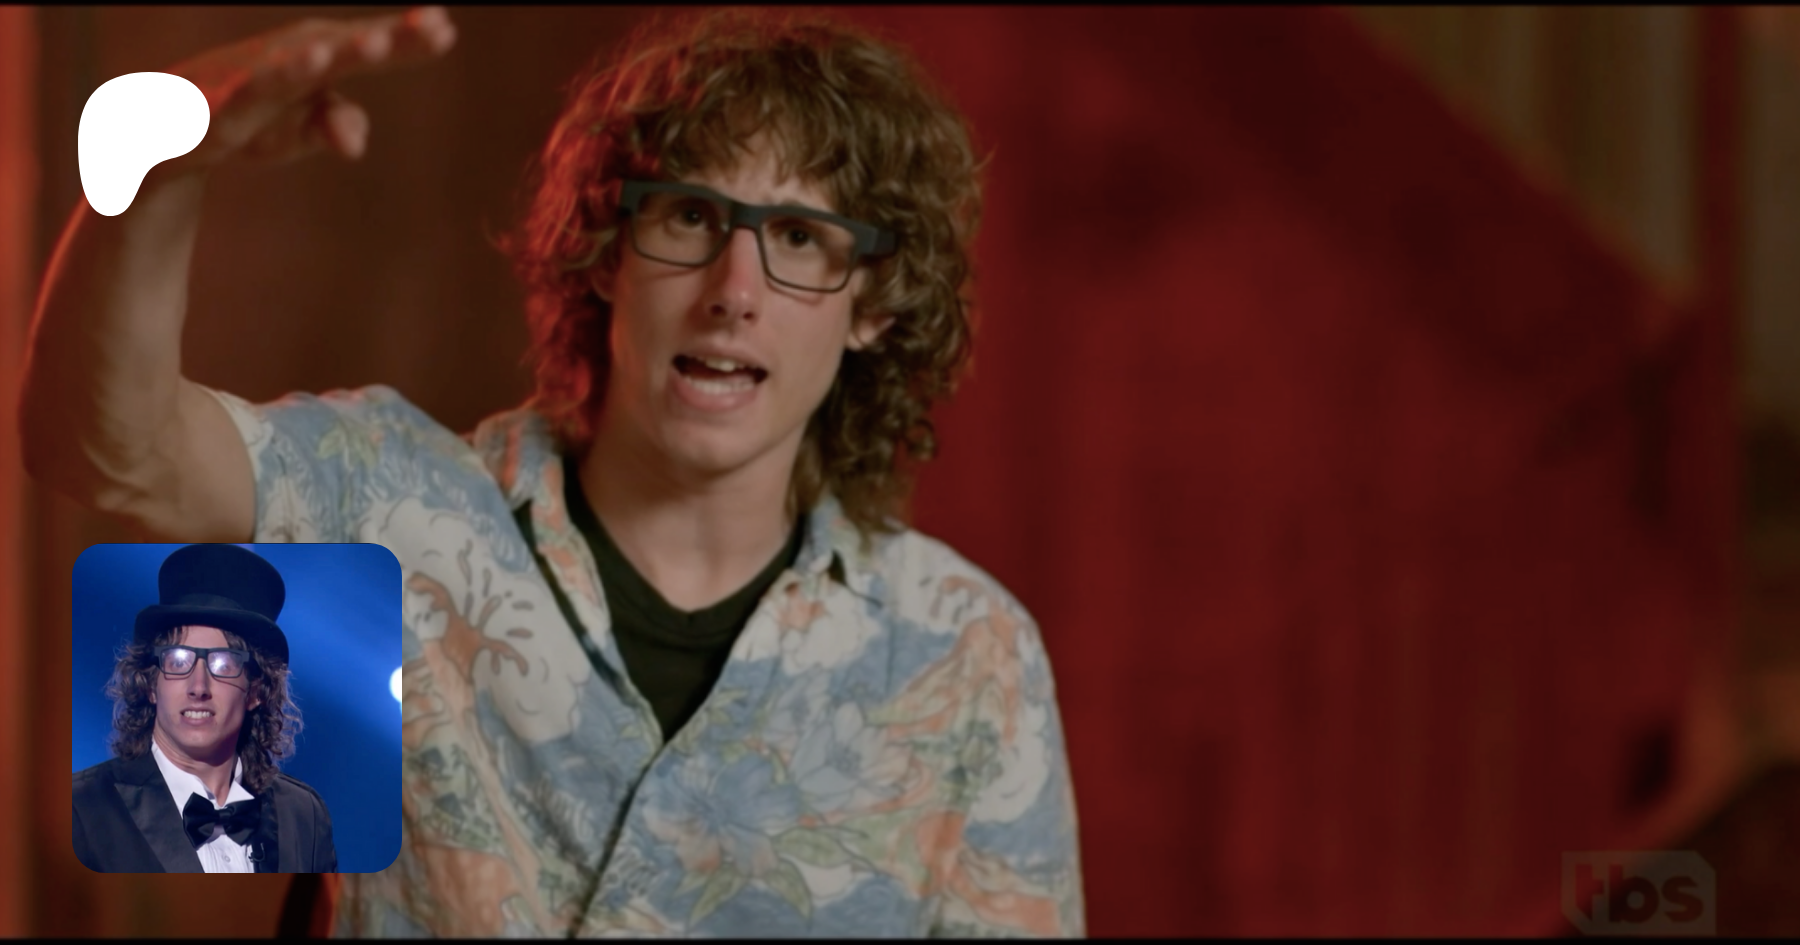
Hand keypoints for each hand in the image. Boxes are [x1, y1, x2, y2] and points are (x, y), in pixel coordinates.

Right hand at [151, 5, 456, 178]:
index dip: (408, 38)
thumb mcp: (301, 129)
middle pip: (341, 44)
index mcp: (318, 58)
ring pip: (290, 64)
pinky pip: (240, 94)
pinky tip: (283, 77)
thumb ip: (337, 125)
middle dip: (378, 38)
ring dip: (320, 56)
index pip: (371, 47)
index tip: (446, 28)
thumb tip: (355, 143)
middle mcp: (288, 55)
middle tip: (422, 29)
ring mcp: (252, 75)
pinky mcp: (217, 102)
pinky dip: (258, 86)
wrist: (165, 127)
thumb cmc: (249, 117)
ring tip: (357, 46)